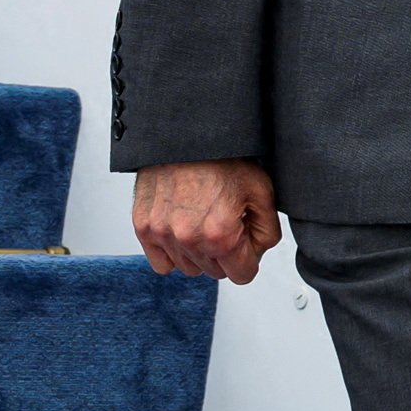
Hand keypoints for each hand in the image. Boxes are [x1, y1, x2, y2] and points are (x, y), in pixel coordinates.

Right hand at [136, 158, 279, 284]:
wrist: (186, 135)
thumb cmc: (222, 158)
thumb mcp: (261, 191)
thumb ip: (267, 231)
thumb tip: (257, 252)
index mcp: (221, 234)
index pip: (242, 275)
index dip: (249, 259)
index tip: (246, 241)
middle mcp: (189, 238)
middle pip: (216, 272)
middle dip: (225, 253)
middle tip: (225, 221)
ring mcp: (163, 234)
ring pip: (189, 268)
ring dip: (199, 253)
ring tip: (203, 220)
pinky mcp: (143, 227)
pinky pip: (161, 263)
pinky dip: (173, 252)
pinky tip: (183, 230)